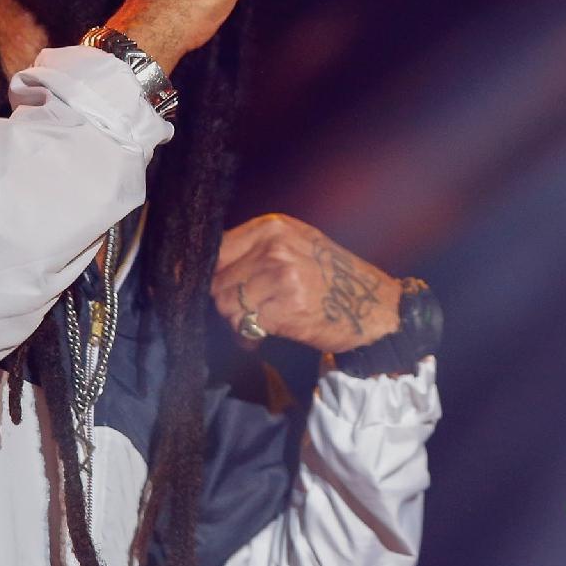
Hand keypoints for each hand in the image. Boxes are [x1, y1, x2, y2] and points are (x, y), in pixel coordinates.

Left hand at [210, 213, 401, 353]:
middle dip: (226, 302)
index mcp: (272, 228)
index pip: (215, 249)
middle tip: (247, 312)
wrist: (374, 304)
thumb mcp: (296, 245)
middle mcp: (274, 248)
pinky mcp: (286, 308)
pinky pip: (245, 327)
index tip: (191, 287)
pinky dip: (249, 337)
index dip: (201, 272)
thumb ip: (254, 251)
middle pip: (217, 281)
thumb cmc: (332, 276)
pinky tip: (266, 334)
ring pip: (227, 306)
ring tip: (258, 323)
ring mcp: (281, 277)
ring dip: (237, 322)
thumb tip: (204, 269)